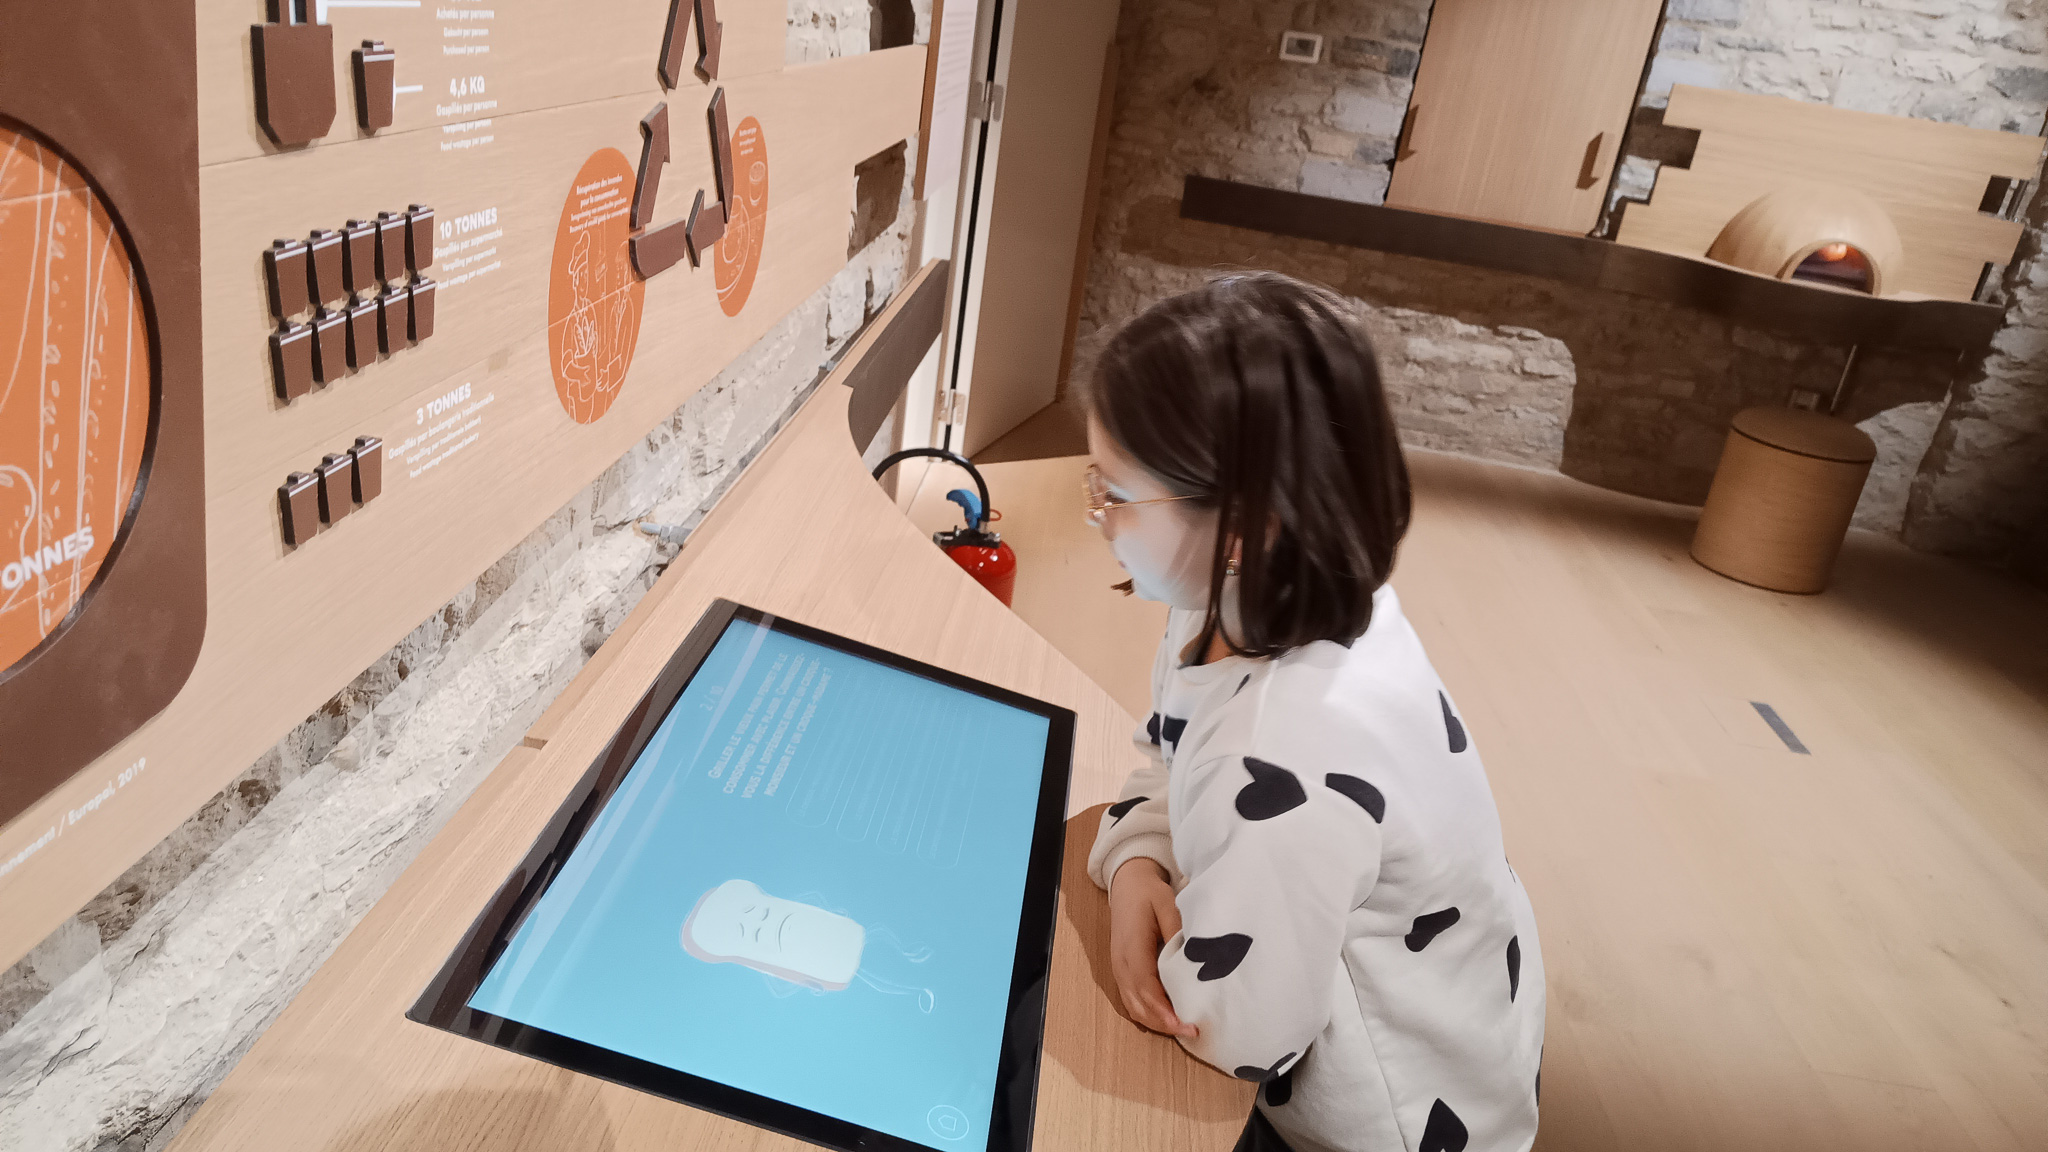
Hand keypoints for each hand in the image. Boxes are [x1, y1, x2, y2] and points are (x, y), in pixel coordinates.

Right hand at [1108, 857, 1197, 1039]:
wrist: (1127, 885)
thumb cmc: (1148, 894)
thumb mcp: (1167, 904)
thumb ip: (1177, 932)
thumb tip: (1193, 961)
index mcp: (1132, 949)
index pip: (1146, 988)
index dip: (1164, 1011)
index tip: (1185, 1024)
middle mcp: (1121, 964)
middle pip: (1138, 1005)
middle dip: (1164, 1024)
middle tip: (1192, 1032)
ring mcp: (1119, 970)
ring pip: (1134, 1008)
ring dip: (1156, 1023)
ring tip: (1183, 1029)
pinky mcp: (1123, 972)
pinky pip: (1132, 1002)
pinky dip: (1149, 1015)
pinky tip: (1169, 1018)